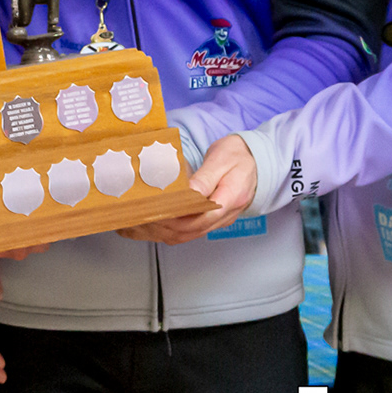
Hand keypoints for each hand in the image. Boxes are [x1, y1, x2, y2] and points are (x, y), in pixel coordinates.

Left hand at [118, 133, 259, 244]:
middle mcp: (225, 215)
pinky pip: (188, 232)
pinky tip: (149, 226)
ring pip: (186, 235)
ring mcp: (218, 220)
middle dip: (161, 226)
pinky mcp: (210, 220)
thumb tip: (190, 193)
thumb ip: (206, 178)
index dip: (174, 217)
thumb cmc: (238, 157)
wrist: (256, 161)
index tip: (152, 210)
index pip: (200, 217)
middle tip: (136, 216)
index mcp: (231, 198)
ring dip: (161, 232)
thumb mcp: (222, 159)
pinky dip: (167, 231)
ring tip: (136, 224)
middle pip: (189, 230)